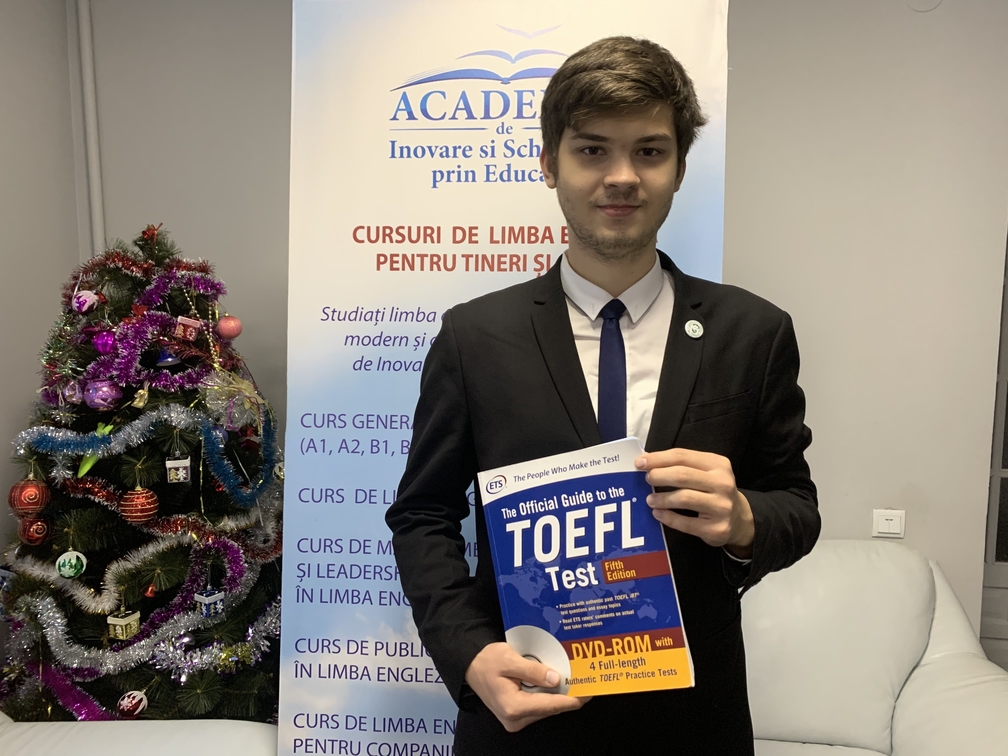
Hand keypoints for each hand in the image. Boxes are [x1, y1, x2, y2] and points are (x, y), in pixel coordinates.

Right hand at [464, 642, 587, 731]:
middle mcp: (515, 719)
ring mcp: (516, 719)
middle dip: (568, 696)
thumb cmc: (487, 661)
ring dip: (560, 695)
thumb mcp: (509, 659)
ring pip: (546, 708)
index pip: (550, 705)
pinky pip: (539, 706)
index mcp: (513, 707)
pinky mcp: (517, 715)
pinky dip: (549, 696)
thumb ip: (532, 671)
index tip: (588, 692)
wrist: (471, 666)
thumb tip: (555, 679)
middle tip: (586, 682)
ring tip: (576, 681)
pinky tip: (559, 684)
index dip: (572, 699)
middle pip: (550, 709)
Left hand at [635, 448, 754, 557]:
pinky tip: (658, 514)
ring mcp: (721, 507)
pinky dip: (668, 517)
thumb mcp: (705, 472)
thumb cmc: (713, 491)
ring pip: (684, 498)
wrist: (738, 520)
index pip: (682, 456)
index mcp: (718, 464)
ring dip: (662, 498)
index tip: (640, 463)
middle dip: (659, 475)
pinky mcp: (716, 528)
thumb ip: (681, 464)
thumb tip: (647, 460)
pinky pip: (686, 523)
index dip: (658, 458)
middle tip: (647, 480)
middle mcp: (723, 483)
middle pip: (682, 475)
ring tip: (650, 500)